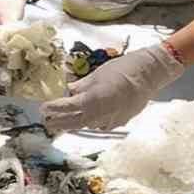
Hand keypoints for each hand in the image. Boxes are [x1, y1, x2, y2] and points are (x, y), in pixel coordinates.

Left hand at [42, 43, 181, 132]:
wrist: (150, 74)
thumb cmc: (122, 69)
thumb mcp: (97, 74)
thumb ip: (81, 86)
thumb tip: (69, 91)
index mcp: (93, 100)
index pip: (67, 107)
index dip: (54, 109)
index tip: (43, 109)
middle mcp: (100, 113)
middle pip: (74, 122)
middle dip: (59, 122)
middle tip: (47, 121)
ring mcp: (111, 119)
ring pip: (87, 125)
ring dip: (73, 123)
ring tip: (61, 122)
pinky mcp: (120, 121)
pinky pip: (100, 125)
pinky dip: (90, 122)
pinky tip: (85, 120)